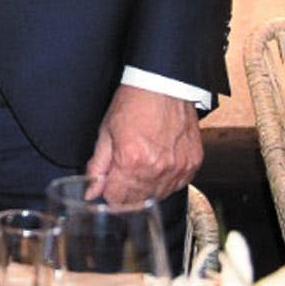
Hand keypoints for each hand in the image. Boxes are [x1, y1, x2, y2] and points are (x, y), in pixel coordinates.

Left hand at [84, 85, 201, 205]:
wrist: (164, 85)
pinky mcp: (193, 164)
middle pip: (137, 201)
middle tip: (124, 171)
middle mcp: (157, 169)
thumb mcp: (106, 132)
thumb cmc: (134, 103)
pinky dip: (166, 180)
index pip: (117, 199)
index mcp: (132, 162)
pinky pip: (177, 185)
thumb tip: (92, 191)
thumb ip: (98, 167)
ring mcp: (178, 168)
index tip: (109, 185)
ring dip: (147, 187)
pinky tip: (159, 164)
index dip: (109, 193)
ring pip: (158, 196)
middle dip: (127, 191)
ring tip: (142, 164)